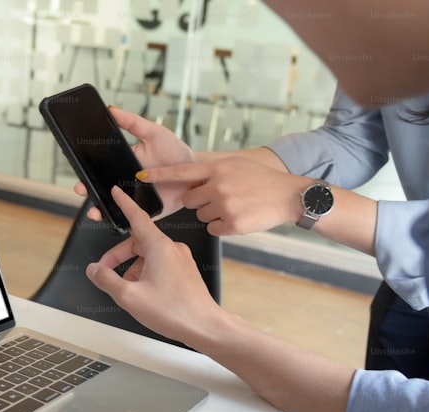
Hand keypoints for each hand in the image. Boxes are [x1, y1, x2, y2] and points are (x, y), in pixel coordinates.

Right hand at [73, 106, 194, 220]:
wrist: (195, 174)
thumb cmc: (176, 153)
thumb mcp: (153, 132)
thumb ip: (132, 122)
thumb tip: (112, 109)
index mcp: (124, 164)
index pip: (100, 168)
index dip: (86, 169)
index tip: (76, 166)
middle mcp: (126, 183)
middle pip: (101, 189)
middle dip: (87, 191)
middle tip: (81, 188)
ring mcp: (135, 199)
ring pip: (112, 207)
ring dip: (100, 210)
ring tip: (94, 210)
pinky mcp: (146, 213)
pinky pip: (131, 219)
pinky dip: (121, 221)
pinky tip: (114, 219)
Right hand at [85, 187, 222, 345]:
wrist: (205, 326)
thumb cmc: (175, 311)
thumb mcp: (129, 296)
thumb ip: (106, 280)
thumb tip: (95, 270)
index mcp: (159, 247)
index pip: (137, 216)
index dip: (124, 203)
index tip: (117, 192)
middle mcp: (172, 248)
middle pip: (138, 241)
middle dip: (119, 255)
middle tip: (105, 270)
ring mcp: (181, 260)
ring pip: (148, 255)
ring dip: (132, 267)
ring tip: (125, 288)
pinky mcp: (185, 271)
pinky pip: (160, 264)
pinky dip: (146, 273)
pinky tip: (142, 291)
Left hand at [139, 157, 310, 235]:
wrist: (288, 196)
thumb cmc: (262, 180)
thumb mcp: (235, 165)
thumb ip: (212, 171)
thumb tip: (190, 179)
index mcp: (217, 168)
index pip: (180, 171)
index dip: (158, 175)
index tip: (140, 177)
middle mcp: (217, 185)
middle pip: (190, 199)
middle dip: (200, 201)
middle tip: (222, 198)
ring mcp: (224, 205)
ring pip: (201, 216)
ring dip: (213, 214)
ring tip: (235, 206)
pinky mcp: (231, 224)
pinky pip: (213, 228)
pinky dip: (222, 226)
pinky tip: (238, 217)